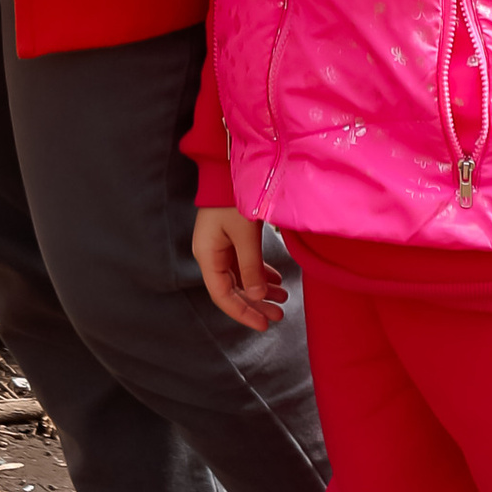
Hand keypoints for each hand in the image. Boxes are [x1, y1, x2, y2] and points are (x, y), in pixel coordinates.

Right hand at [194, 206, 284, 331]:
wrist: (227, 167)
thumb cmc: (233, 198)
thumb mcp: (245, 234)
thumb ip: (251, 266)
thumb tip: (257, 296)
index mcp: (207, 256)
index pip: (222, 296)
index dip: (243, 313)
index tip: (264, 324)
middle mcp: (210, 254)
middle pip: (232, 289)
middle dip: (256, 304)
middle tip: (279, 315)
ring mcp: (219, 246)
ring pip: (240, 278)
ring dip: (260, 289)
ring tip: (283, 298)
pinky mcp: (229, 238)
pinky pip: (243, 264)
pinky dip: (259, 273)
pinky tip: (275, 280)